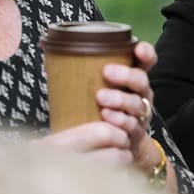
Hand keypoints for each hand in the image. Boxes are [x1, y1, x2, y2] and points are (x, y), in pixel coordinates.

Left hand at [43, 42, 164, 181]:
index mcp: (133, 80)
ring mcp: (139, 115)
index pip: (146, 62)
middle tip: (106, 72)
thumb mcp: (98, 88)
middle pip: (141, 81)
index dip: (145, 54)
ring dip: (120, 99)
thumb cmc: (101, 110)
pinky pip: (131, 125)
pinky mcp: (135, 134)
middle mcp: (141, 95)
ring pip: (136, 104)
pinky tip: (106, 117)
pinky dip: (119, 120)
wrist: (116, 145)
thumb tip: (47, 48)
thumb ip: (84, 72)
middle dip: (126, 75)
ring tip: (101, 98)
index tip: (137, 49)